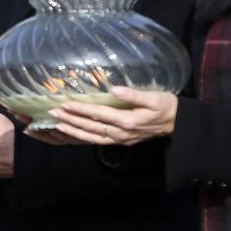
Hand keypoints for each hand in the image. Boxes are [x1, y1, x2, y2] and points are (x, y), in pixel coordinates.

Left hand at [42, 86, 178, 145]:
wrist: (178, 125)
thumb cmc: (167, 107)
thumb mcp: (155, 98)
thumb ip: (134, 95)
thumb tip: (115, 89)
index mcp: (128, 121)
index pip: (99, 114)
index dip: (81, 110)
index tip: (65, 104)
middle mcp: (120, 133)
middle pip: (90, 127)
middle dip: (70, 120)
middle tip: (52, 113)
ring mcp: (119, 139)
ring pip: (90, 137)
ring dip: (72, 131)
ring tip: (55, 125)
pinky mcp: (119, 141)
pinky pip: (96, 141)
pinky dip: (81, 138)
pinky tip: (70, 133)